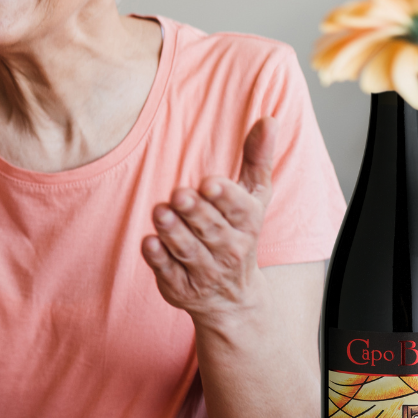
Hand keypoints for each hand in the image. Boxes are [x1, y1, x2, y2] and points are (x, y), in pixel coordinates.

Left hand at [141, 117, 276, 323]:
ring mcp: (205, 271)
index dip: (224, 197)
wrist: (233, 298)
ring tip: (160, 212)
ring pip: (189, 251)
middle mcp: (229, 250)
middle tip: (178, 194)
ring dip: (174, 233)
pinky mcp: (181, 287)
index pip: (239, 210)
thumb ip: (257, 158)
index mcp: (248, 224)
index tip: (208, 183)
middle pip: (212, 229)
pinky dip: (159, 260)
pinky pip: (169, 273)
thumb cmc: (239, 233)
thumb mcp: (254, 197)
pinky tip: (149, 242)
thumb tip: (269, 119)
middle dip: (195, 212)